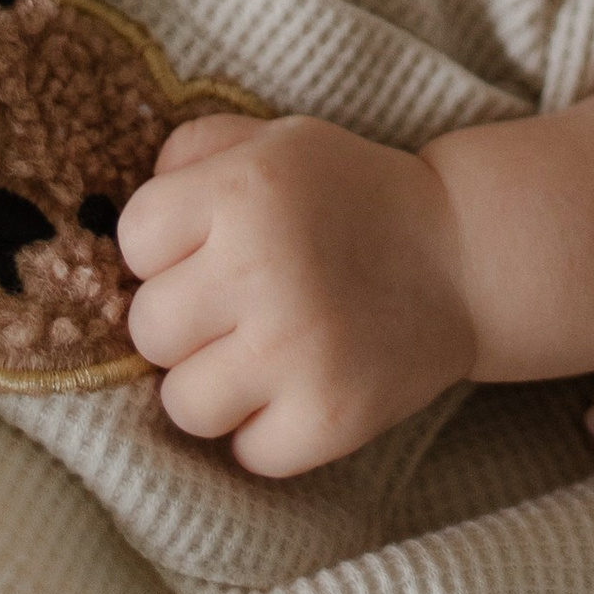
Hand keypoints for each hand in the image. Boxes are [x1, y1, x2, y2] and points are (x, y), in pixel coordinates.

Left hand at [120, 113, 473, 476]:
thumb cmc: (351, 197)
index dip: (168, 249)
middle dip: (189, 321)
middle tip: (243, 306)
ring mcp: (296, 349)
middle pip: (149, 329)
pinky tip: (303, 389)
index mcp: (245, 188)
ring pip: (183, 403)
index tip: (214, 249)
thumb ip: (195, 151)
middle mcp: (262, 266)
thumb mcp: (278, 141)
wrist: (465, 256)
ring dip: (219, 386)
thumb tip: (128, 218)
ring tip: (266, 354)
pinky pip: (246, 452)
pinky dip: (271, 431)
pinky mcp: (328, 416)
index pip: (135, 239)